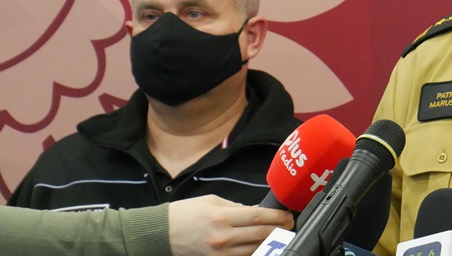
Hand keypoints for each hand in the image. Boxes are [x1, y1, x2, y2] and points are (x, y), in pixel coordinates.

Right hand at [168, 195, 293, 255]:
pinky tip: (263, 247)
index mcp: (221, 217)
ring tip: (281, 235)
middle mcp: (222, 237)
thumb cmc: (184, 214)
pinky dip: (255, 252)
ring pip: (254, 250)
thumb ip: (236, 207)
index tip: (287, 215)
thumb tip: (255, 211)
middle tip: (290, 225)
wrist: (161, 233)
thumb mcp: (211, 201)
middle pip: (260, 235)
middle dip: (279, 229)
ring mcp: (220, 253)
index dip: (276, 216)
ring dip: (272, 243)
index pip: (257, 217)